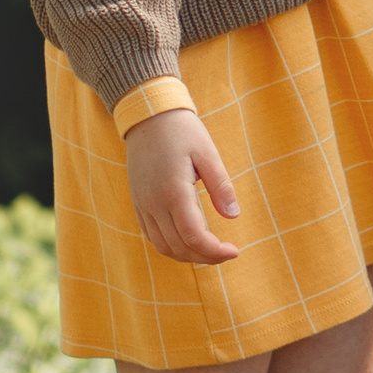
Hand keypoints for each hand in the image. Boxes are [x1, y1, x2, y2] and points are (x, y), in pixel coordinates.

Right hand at [123, 107, 239, 264]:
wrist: (148, 115)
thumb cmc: (182, 131)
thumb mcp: (207, 153)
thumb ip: (220, 186)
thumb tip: (233, 216)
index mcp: (173, 191)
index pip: (194, 236)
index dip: (215, 251)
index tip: (235, 251)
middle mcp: (154, 203)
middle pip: (178, 247)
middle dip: (205, 257)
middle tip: (226, 253)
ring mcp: (142, 204)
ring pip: (162, 246)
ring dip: (187, 256)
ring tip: (210, 252)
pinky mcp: (138, 202)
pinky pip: (151, 235)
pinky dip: (170, 246)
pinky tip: (187, 242)